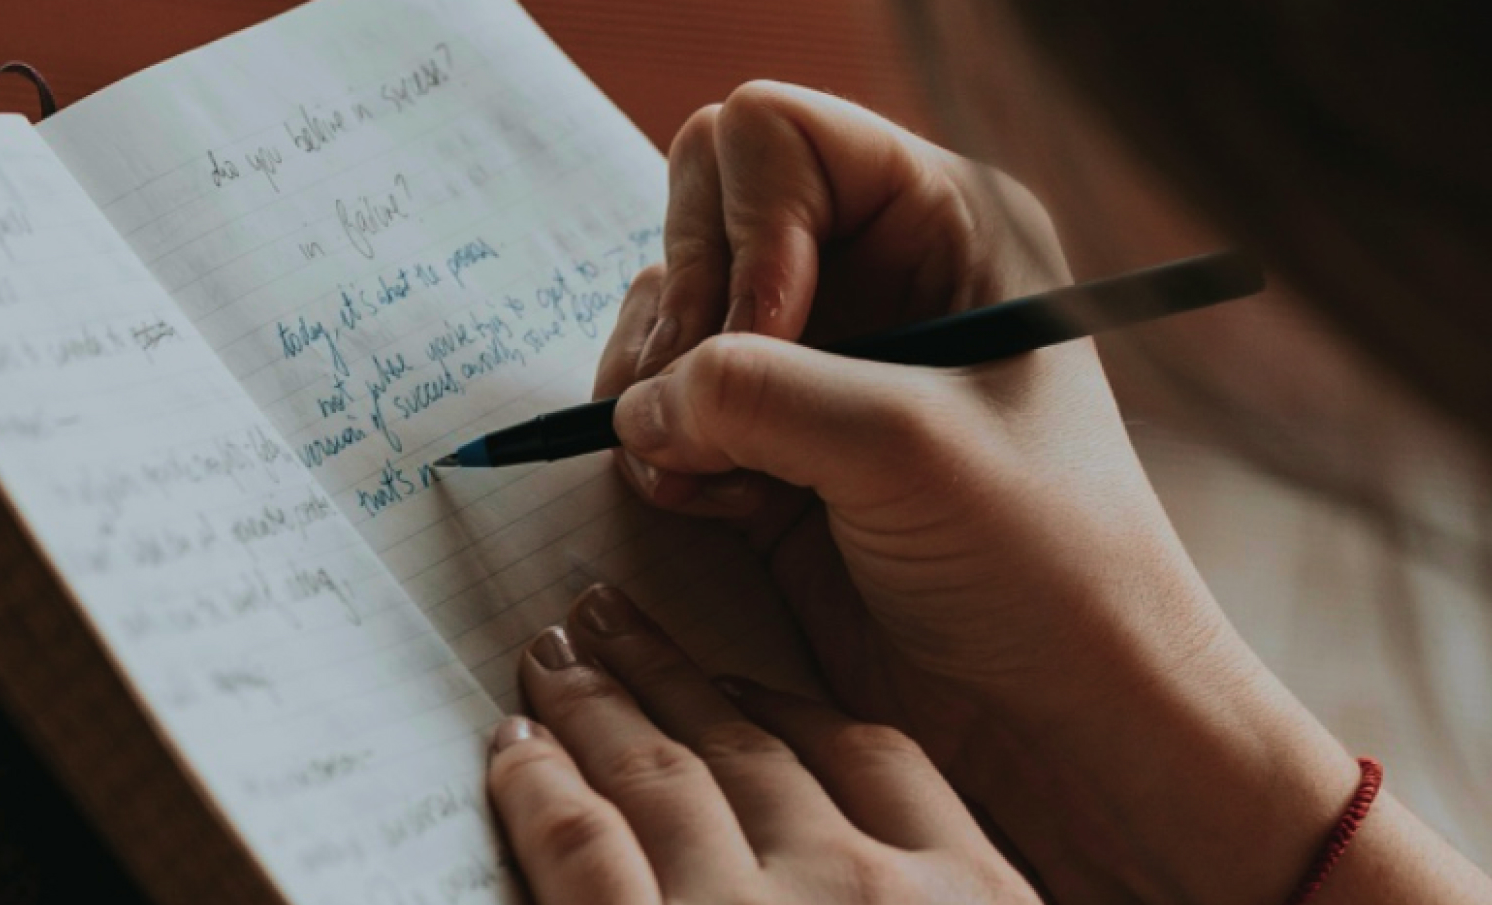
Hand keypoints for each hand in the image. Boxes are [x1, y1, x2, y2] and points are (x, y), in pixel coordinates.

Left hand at [487, 586, 1040, 904]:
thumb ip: (938, 899)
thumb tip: (871, 854)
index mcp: (974, 897)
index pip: (875, 760)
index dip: (793, 703)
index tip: (740, 671)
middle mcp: (869, 893)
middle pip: (756, 749)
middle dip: (671, 674)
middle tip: (608, 616)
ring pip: (662, 776)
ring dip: (600, 705)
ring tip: (558, 657)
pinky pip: (581, 843)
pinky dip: (540, 787)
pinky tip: (517, 750)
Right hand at [593, 82, 1362, 902]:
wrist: (1058, 710)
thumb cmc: (1041, 561)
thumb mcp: (904, 448)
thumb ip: (757, 390)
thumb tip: (637, 402)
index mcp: (941, 218)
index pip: (774, 134)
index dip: (745, 225)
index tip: (769, 333)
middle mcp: (870, 267)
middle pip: (697, 206)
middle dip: (684, 307)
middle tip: (702, 407)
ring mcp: (812, 353)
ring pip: (666, 308)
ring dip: (660, 389)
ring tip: (711, 474)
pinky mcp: (766, 437)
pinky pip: (660, 399)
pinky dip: (660, 449)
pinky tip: (716, 506)